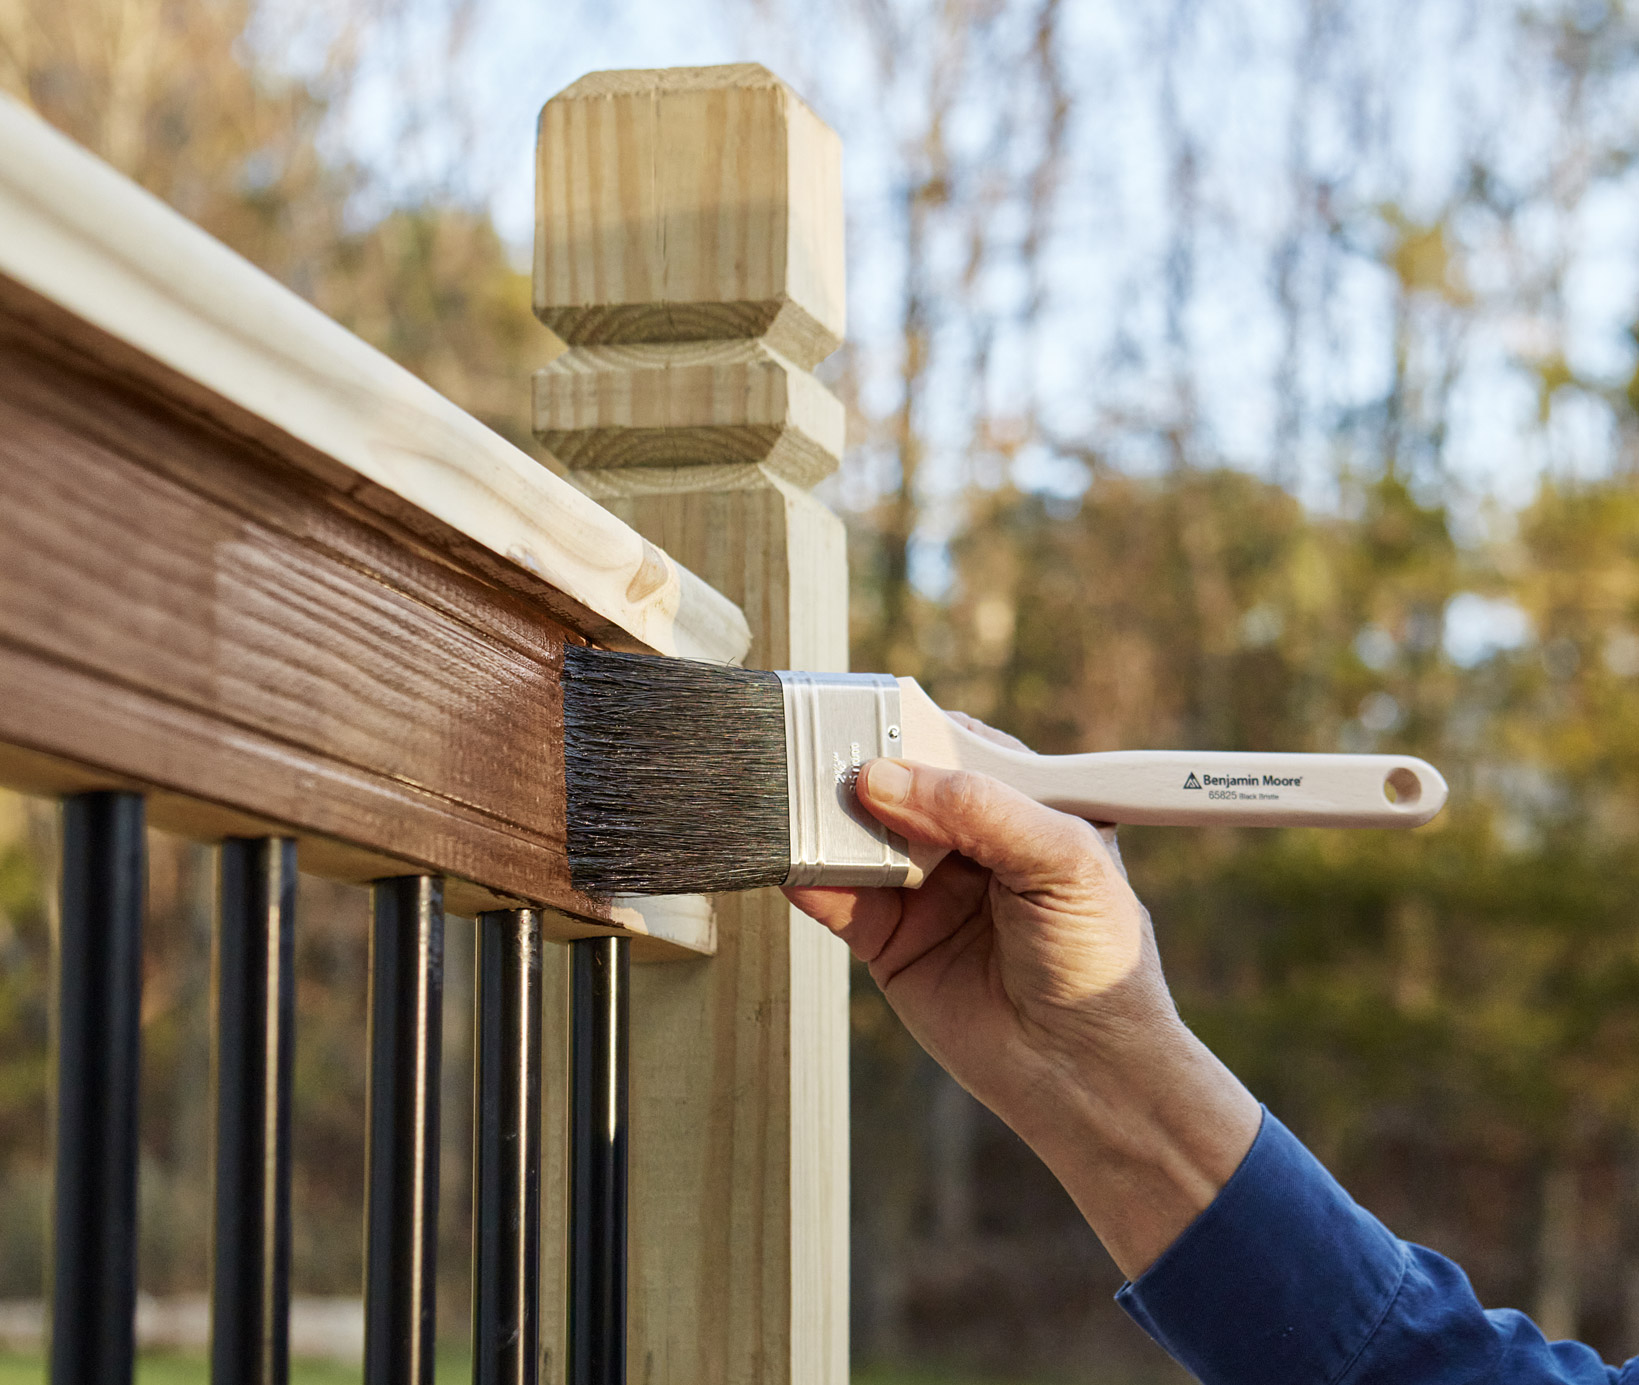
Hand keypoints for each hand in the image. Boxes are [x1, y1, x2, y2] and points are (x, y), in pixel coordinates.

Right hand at [785, 714, 1260, 1278]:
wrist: (1085, 1072)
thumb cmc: (1101, 962)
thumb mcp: (1063, 859)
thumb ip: (978, 809)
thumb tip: (885, 777)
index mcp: (1023, 805)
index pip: (957, 747)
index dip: (915, 730)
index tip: (872, 718)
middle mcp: (969, 843)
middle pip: (899, 786)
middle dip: (861, 770)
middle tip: (826, 758)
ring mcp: (925, 891)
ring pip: (861, 838)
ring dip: (828, 819)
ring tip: (797, 801)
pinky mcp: (889, 943)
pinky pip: (838, 899)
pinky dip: (810, 878)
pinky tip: (793, 861)